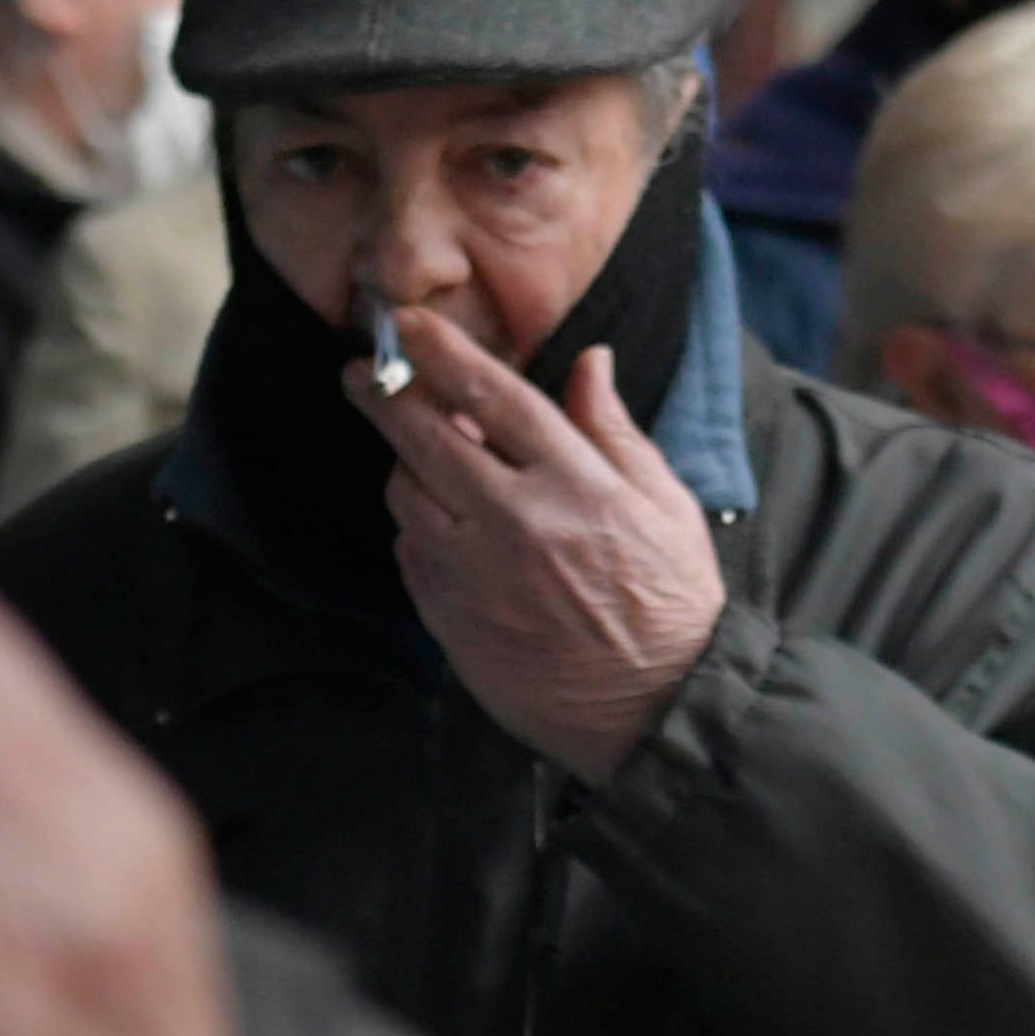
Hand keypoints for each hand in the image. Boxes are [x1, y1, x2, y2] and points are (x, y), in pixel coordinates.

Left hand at [360, 306, 725, 784]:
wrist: (656, 711)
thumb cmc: (671, 604)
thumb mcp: (666, 506)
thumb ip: (615, 431)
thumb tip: (590, 361)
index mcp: (577, 486)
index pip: (493, 397)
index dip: (442, 352)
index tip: (410, 325)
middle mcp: (517, 523)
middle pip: (426, 437)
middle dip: (385, 395)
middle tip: (363, 374)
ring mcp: (476, 575)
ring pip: (407, 495)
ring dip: (407, 468)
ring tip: (427, 465)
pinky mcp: (452, 619)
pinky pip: (410, 553)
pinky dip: (416, 529)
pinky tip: (442, 528)